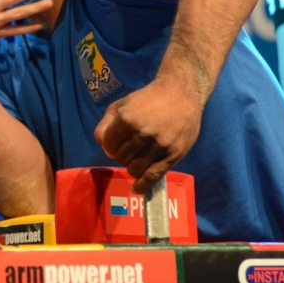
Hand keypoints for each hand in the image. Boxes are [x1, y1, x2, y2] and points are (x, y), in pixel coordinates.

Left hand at [93, 75, 203, 193]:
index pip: (108, 145)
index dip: (109, 145)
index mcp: (127, 120)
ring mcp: (159, 146)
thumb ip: (105, 124)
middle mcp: (142, 134)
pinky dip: (143, 185)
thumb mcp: (120, 105)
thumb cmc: (147, 99)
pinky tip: (137, 189)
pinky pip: (153, 176)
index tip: (116, 142)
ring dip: (131, 165)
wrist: (181, 94)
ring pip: (134, 169)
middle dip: (121, 154)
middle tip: (130, 147)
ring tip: (137, 157)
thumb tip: (102, 146)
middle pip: (120, 158)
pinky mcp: (172, 155)